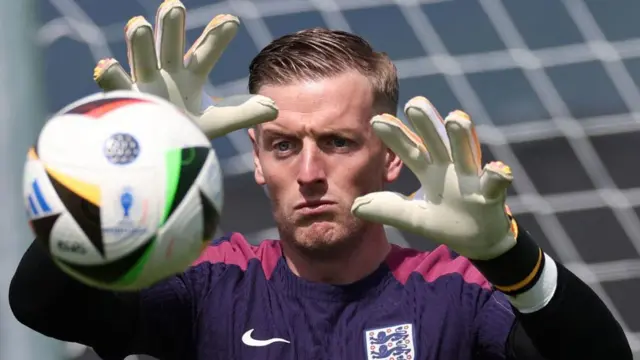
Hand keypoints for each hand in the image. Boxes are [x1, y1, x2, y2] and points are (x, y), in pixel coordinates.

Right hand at [92, 0, 277, 138]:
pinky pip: (115, 86)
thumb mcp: (214, 123)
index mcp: (187, 76)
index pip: (204, 52)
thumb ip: (241, 113)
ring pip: (140, 58)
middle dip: (171, 27)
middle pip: (168, 45)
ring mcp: (142, 84)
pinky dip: (109, 76)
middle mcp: (164, 74)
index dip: (216, 38)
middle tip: (174, 6)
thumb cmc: (183, 134)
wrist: (155, 157)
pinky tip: (107, 65)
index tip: (230, 21)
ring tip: (139, 24)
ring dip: (139, 42)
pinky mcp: (124, 101)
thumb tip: (275, 108)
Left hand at [351, 97, 516, 259]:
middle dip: (427, 123)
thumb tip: (354, 207)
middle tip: (414, 103)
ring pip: (466, 153)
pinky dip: (497, 176)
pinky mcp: (491, 195)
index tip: (377, 119)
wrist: (480, 242)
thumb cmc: (446, 221)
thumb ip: (388, 209)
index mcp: (430, 171)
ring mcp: (472, 179)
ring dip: (462, 136)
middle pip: (437, 142)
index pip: (410, 150)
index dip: (395, 136)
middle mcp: (450, 168)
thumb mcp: (414, 218)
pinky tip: (496, 169)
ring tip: (456, 118)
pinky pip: (495, 184)